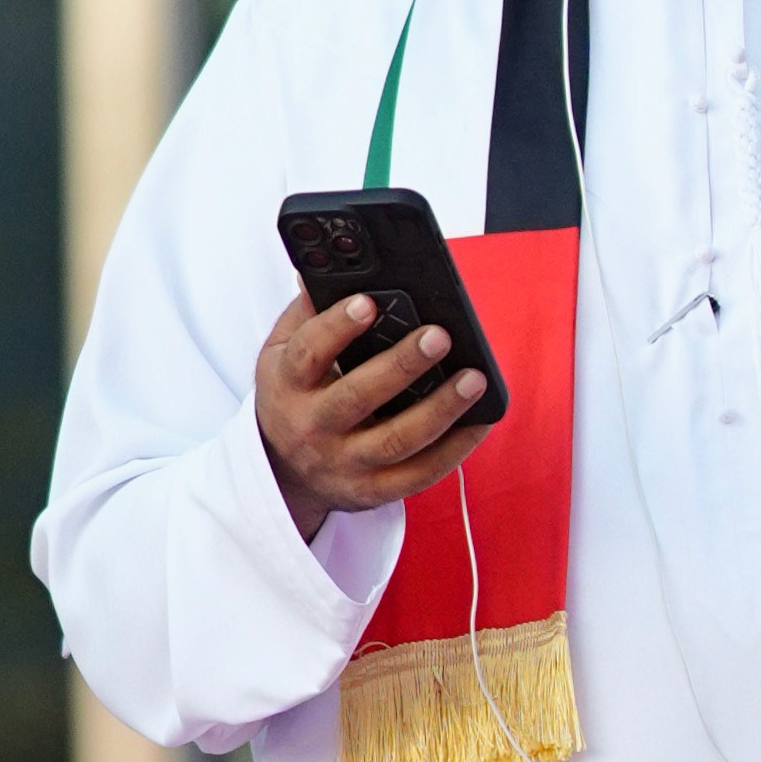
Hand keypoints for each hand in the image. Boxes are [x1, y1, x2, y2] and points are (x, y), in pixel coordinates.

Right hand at [255, 284, 496, 530]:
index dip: (336, 327)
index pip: (308, 354)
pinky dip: (454, 450)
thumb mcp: (281, 354)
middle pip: (357, 398)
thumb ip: (304, 314)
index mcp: (288, 385)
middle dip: (401, 365)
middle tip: (439, 335)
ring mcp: (344, 464)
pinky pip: (419, 474)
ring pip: (396, 441)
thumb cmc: (294, 396)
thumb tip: (316, 270)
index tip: (369, 302)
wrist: (285, 472)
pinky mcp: (372, 491)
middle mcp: (313, 427)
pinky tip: (479, 421)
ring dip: (439, 410)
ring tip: (473, 378)